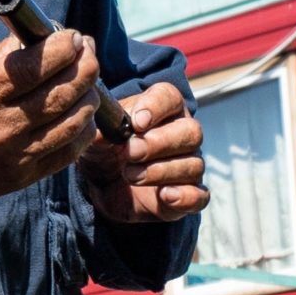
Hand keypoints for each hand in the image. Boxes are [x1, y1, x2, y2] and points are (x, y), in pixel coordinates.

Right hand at [0, 29, 103, 218]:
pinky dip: (82, 128)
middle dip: (84, 64)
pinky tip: (80, 112)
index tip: (70, 35)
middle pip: (63, 92)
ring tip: (86, 79)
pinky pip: (68, 152)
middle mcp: (0, 129)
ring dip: (89, 94)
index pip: (35, 66)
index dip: (62, 46)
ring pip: (74, 122)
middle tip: (85, 50)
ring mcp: (14, 158)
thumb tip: (36, 37)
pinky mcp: (22, 178)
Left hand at [82, 81, 208, 224]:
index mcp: (161, 109)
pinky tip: (164, 195)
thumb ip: (100, 133)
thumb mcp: (96, 140)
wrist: (104, 185)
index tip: (136, 123)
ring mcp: (188, 164)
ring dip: (160, 171)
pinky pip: (199, 195)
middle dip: (159, 143)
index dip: (156, 108)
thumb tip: (104, 134)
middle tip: (130, 152)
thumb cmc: (106, 150)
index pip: (169, 97)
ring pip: (193, 164)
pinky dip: (185, 196)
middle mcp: (182, 133)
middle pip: (190, 131)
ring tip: (129, 174)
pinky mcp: (187, 194)